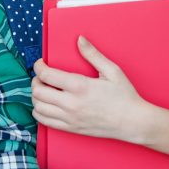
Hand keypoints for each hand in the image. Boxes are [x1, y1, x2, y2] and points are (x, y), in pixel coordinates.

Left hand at [31, 36, 153, 140]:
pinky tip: (46, 105)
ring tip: (44, 90)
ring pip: (38, 107)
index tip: (40, 63)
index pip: (46, 75)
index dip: (38, 66)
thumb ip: (93, 54)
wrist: (132, 122)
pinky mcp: (70, 129)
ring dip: (36, 96)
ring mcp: (69, 118)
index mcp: (80, 86)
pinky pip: (44, 121)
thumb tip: (79, 39)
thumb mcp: (112, 70)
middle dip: (35, 80)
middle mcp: (71, 103)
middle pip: (38, 91)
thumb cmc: (124, 96)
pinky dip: (39, 112)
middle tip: (42, 76)